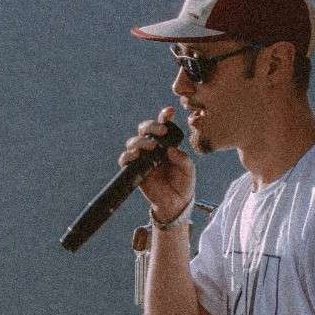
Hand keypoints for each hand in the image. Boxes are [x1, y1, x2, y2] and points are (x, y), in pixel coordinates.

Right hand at [121, 106, 194, 222]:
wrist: (176, 202)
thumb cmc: (183, 183)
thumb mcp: (188, 170)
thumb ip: (182, 159)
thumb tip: (170, 150)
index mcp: (167, 143)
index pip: (163, 125)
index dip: (164, 116)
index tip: (170, 111)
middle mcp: (153, 148)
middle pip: (145, 129)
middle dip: (151, 126)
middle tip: (161, 131)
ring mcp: (143, 158)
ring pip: (134, 142)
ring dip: (141, 141)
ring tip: (152, 147)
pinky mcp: (135, 170)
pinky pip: (125, 160)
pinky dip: (128, 156)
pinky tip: (135, 155)